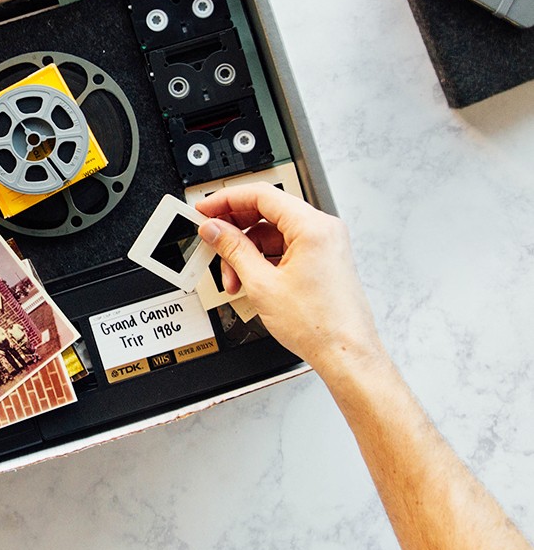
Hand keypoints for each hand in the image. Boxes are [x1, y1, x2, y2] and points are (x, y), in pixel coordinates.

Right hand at [194, 184, 383, 378]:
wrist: (345, 354)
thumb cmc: (319, 325)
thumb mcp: (262, 284)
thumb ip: (233, 250)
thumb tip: (215, 229)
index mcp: (313, 227)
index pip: (261, 196)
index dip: (226, 200)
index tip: (205, 210)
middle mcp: (323, 231)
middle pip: (266, 213)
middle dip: (235, 231)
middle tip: (211, 240)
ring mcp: (324, 246)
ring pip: (272, 234)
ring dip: (247, 253)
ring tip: (233, 279)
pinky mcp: (322, 261)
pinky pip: (284, 249)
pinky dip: (263, 261)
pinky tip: (249, 281)